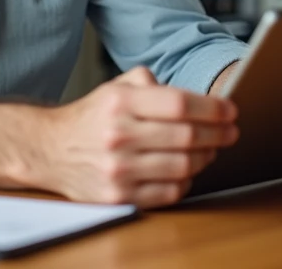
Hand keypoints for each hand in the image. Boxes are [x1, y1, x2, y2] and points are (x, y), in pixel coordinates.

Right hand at [36, 67, 238, 207]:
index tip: (231, 111)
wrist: (50, 149)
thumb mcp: (115, 87)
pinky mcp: (118, 197)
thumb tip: (196, 97)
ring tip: (211, 149)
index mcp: (120, 102)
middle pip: (187, 135)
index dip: (213, 108)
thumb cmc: (92, 117)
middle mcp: (118, 135)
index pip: (179, 103)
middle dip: (218, 133)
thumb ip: (152, 83)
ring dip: (206, 157)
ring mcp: (118, 169)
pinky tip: (188, 170)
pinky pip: (169, 192)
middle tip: (231, 132)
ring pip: (184, 165)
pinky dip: (187, 181)